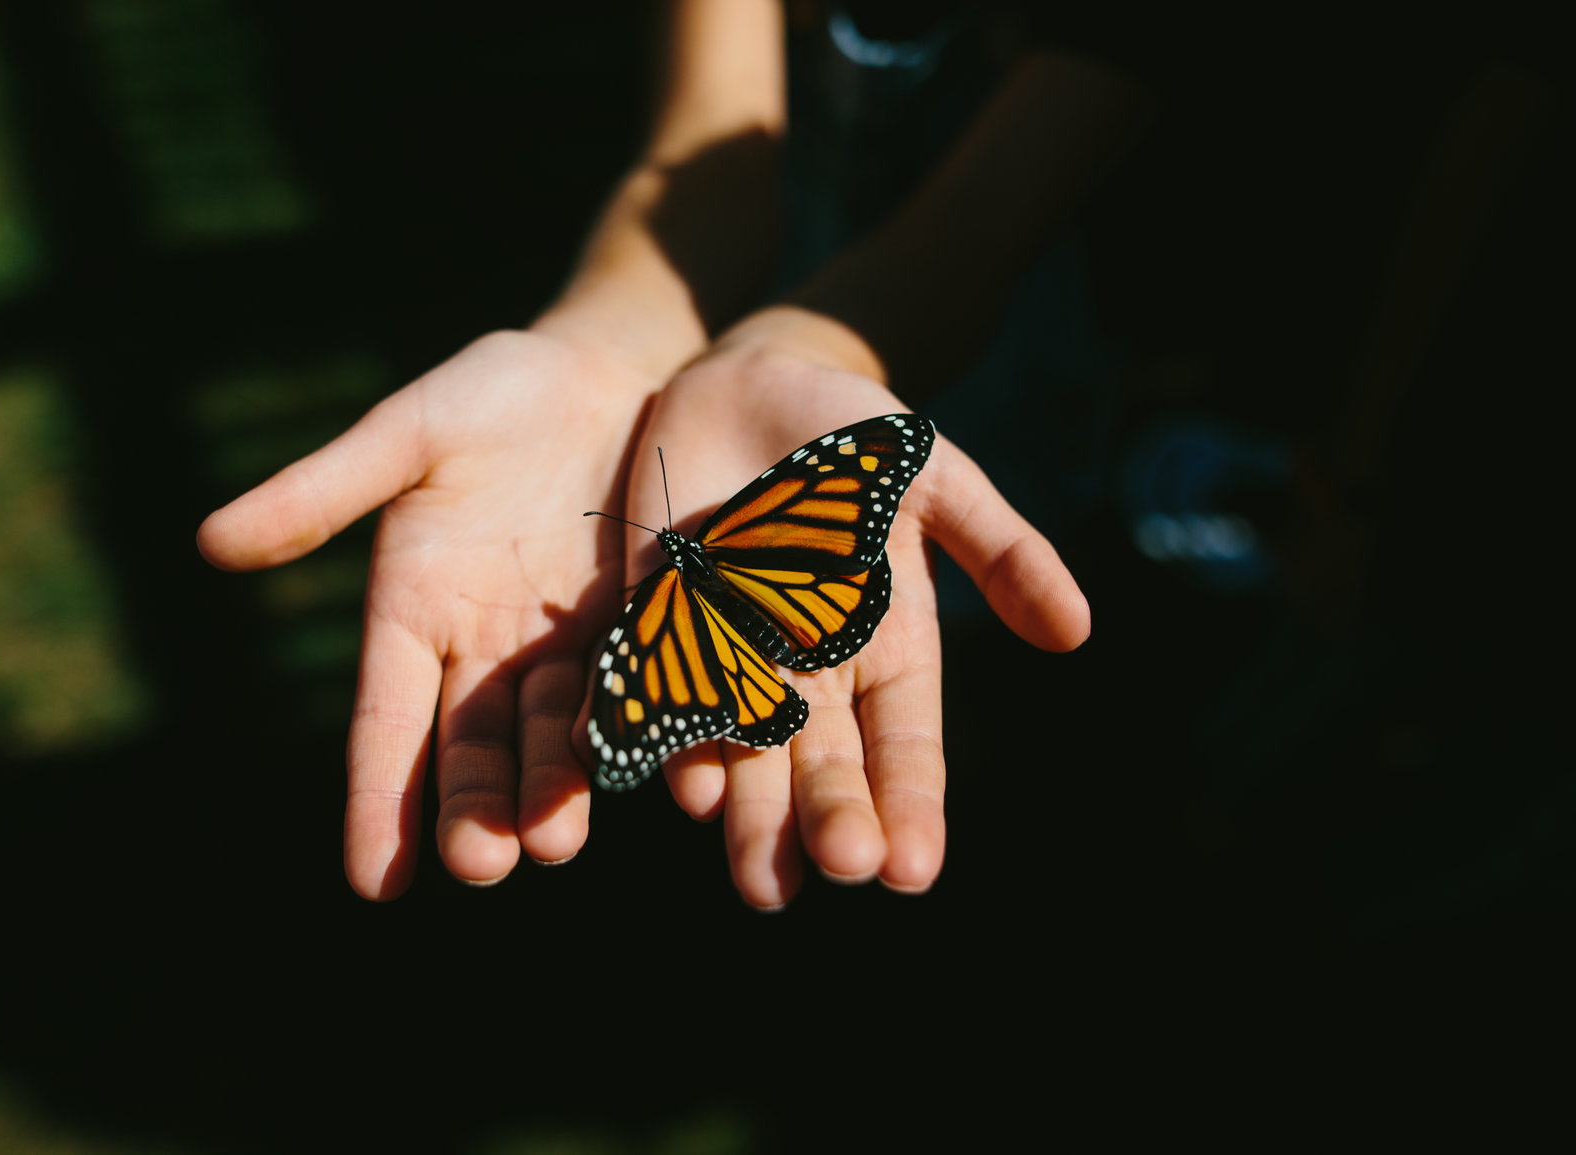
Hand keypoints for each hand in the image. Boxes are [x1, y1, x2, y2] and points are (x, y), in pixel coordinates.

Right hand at [198, 329, 655, 896]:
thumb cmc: (495, 392)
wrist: (608, 367)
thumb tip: (209, 543)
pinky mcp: (642, 628)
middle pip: (470, 748)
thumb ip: (325, 489)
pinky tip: (654, 781)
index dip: (378, 800)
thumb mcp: (408, 431)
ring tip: (554, 842)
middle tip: (482, 865)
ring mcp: (564, 646)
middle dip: (473, 811)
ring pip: (551, 737)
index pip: (386, 726)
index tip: (374, 883)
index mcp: (413, 613)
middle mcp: (484, 649)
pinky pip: (636, 694)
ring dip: (552, 793)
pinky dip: (637, 739)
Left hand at [584, 326, 1090, 907]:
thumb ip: (1000, 549)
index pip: (903, 746)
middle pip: (822, 765)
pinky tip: (679, 785)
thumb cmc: (855, 436)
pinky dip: (669, 738)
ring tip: (762, 879)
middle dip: (829, 820)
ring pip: (742, 752)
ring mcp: (730, 654)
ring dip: (750, 816)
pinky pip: (662, 693)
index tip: (912, 872)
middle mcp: (809, 671)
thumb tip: (1077, 632)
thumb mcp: (937, 478)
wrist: (748, 385)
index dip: (910, 806)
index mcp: (885, 649)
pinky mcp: (660, 625)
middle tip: (834, 870)